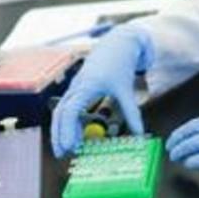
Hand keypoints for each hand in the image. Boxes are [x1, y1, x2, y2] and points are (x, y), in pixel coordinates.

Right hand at [50, 26, 153, 157]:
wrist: (119, 43)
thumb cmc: (121, 63)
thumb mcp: (127, 90)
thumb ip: (132, 113)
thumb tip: (139, 135)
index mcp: (86, 85)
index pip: (70, 111)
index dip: (67, 130)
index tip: (69, 147)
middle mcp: (77, 86)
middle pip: (60, 113)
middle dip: (59, 134)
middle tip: (62, 154)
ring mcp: (75, 86)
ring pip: (62, 110)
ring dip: (62, 129)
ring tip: (68, 148)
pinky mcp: (79, 88)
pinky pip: (69, 107)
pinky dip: (70, 121)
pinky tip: (76, 135)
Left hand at [166, 117, 198, 196]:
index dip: (188, 128)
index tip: (181, 133)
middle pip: (193, 129)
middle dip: (179, 136)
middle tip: (171, 143)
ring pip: (192, 143)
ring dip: (180, 149)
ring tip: (175, 155)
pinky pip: (198, 158)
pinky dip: (190, 161)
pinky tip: (187, 164)